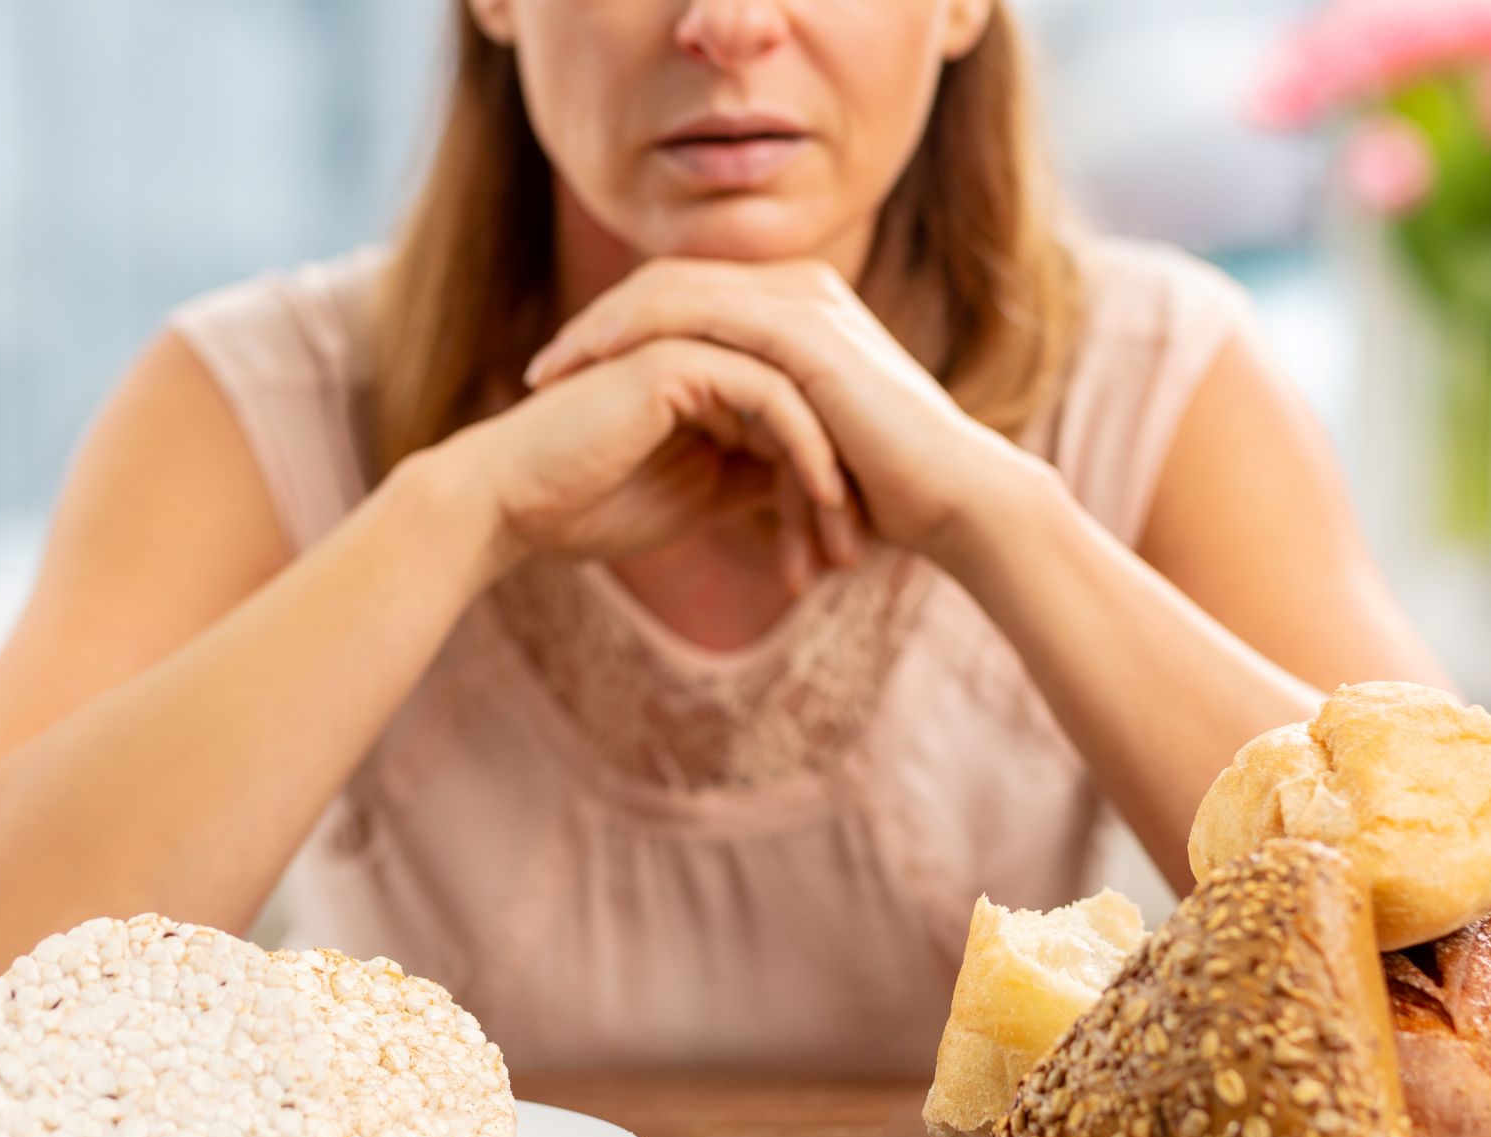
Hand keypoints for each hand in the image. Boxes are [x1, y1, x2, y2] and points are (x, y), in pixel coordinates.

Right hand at [441, 337, 863, 576]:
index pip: (796, 421)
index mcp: (708, 377)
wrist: (510, 503)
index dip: (825, 490)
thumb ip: (755, 478)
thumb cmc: (588, 506)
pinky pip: (769, 392)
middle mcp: (705, 349)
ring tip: (845, 537)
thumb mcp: (699, 496)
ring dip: (830, 471)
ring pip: (798, 396)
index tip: (841, 555)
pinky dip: (804, 444)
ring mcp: (691, 342)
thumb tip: (815, 490)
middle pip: (807, 406)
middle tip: (856, 553)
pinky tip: (822, 494)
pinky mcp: (678, 354)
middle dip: (840, 485)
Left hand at [524, 258, 1042, 565]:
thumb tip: (708, 458)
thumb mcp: (801, 450)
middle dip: (593, 326)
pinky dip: (638, 338)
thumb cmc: (886, 492)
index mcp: (798, 309)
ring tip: (548, 376)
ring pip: (671, 291)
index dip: (616, 332)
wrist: (955, 500)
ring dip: (600, 330)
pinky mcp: (803, 332)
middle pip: (665, 283)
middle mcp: (799, 289)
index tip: (561, 379)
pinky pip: (698, 316)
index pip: (684, 298)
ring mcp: (802, 302)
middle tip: (535, 372)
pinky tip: (595, 372)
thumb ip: (757, 429)